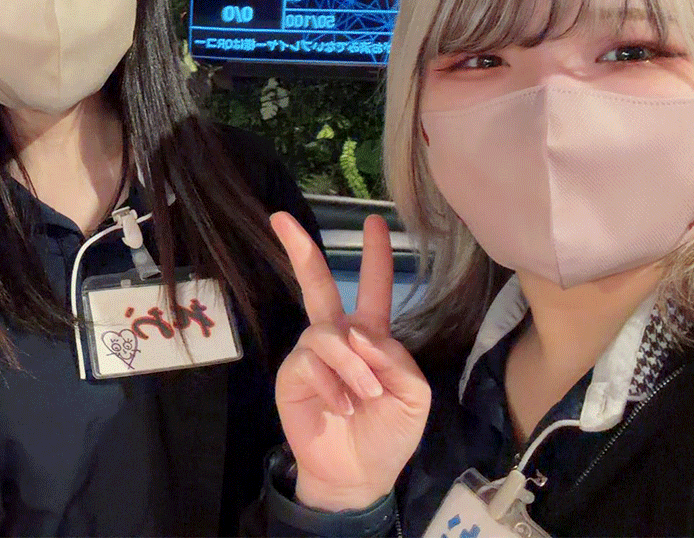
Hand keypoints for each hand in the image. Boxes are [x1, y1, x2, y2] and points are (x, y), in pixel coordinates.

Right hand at [272, 212, 430, 511]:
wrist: (358, 473)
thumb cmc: (388, 433)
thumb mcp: (413, 394)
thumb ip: (396, 357)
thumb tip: (359, 334)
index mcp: (371, 337)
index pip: (373, 289)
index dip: (375, 256)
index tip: (374, 221)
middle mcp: (337, 338)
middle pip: (317, 285)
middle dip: (301, 250)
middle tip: (281, 219)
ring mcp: (311, 355)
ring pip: (329, 334)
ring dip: (353, 366)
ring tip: (365, 395)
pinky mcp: (292, 375)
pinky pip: (312, 362)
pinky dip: (335, 385)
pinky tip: (341, 407)